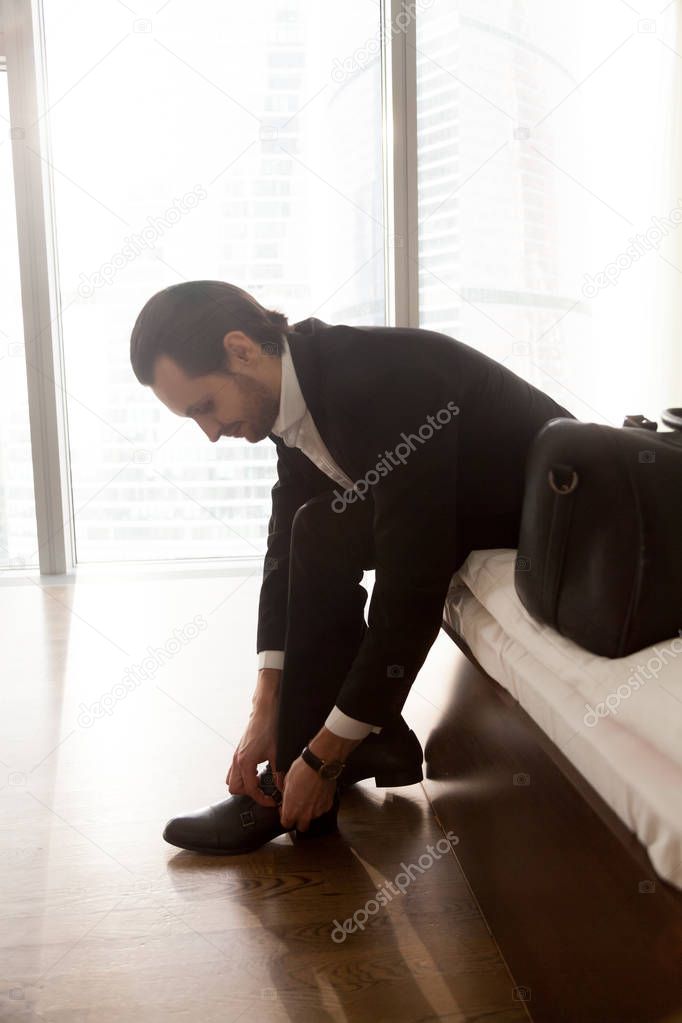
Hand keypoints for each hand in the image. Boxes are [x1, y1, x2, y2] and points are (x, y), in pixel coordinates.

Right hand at [226, 669, 280, 807]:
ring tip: (259, 782)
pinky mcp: (238, 751)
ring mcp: (236, 756)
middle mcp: (237, 760)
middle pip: (234, 788)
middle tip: (263, 792)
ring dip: (243, 785)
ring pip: (231, 779)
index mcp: (245, 763)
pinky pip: (233, 770)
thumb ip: (278, 773)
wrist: (264, 711)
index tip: (272, 801)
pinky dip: (242, 776)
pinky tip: (255, 772)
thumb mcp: (277, 753)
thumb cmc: (270, 729)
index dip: (262, 799)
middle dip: (248, 794)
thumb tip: (282, 788)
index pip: (250, 790)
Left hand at [279, 756, 335, 831]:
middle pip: (301, 827)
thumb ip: (286, 796)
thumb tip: (287, 798)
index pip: (286, 824)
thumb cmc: (301, 770)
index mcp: (291, 810)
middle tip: (299, 808)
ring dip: (310, 811)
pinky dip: (320, 804)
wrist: (319, 764)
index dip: (285, 817)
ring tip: (310, 796)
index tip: (286, 810)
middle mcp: (305, 815)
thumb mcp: (287, 782)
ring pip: (313, 817)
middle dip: (299, 820)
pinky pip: (322, 809)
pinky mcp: (328, 805)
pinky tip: (318, 793)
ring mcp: (318, 811)